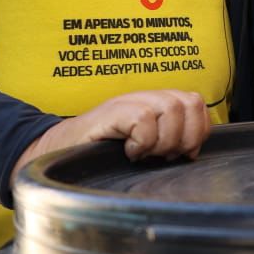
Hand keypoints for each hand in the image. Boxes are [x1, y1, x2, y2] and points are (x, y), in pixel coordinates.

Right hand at [11, 90, 212, 188]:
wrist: (56, 153)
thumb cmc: (100, 155)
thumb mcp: (142, 148)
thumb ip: (168, 142)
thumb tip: (193, 154)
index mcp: (156, 104)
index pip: (197, 105)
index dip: (197, 132)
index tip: (180, 154)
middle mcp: (145, 97)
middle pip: (189, 104)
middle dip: (183, 138)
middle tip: (161, 155)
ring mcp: (127, 102)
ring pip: (170, 109)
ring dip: (162, 141)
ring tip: (143, 154)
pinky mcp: (111, 112)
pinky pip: (144, 119)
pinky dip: (142, 142)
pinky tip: (128, 152)